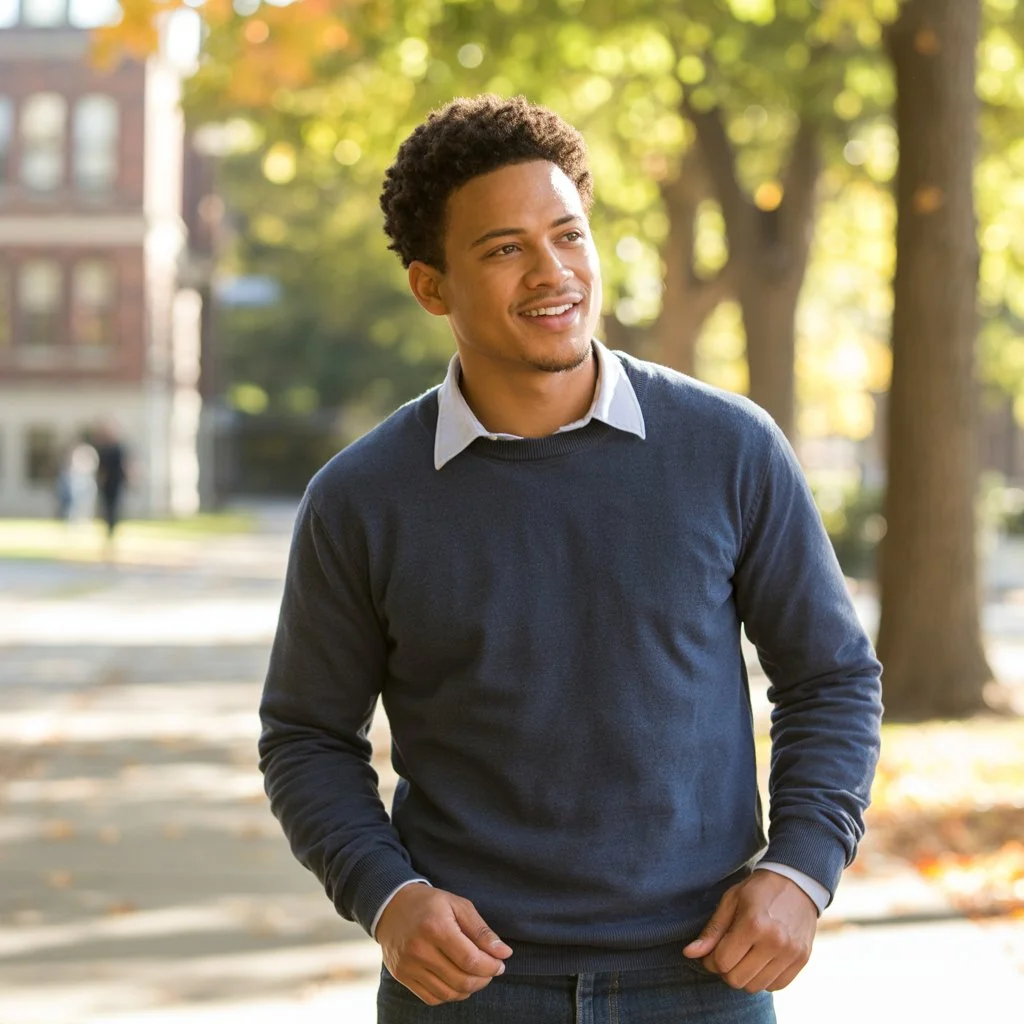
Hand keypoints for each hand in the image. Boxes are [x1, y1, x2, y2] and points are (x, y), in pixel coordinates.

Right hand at [375, 883, 512, 1004]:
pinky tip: (457, 981)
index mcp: (436, 927)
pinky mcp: (402, 976)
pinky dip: (450, 994)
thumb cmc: (430, 903)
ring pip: (448, 993)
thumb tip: (504, 953)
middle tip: (491, 970)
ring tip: (476, 975)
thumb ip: (481, 930)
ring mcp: (408, 965)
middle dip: (484, 979)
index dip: (491, 966)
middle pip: (461, 980)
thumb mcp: (458, 905)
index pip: (470, 959)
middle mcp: (419, 949)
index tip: (500, 963)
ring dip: (469, 989)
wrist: (391, 906)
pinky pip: (432, 998)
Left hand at [682, 871, 817, 992]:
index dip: (711, 960)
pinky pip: (776, 986)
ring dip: (744, 976)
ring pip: (756, 987)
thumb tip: (689, 953)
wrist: (797, 882)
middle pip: (737, 979)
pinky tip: (761, 960)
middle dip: (725, 970)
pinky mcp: (802, 960)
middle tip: (726, 954)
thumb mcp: (730, 901)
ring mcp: (791, 953)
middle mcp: (775, 942)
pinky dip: (764, 978)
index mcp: (753, 924)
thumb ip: (711, 930)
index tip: (711, 952)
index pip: (722, 962)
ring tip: (744, 956)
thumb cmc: (758, 890)